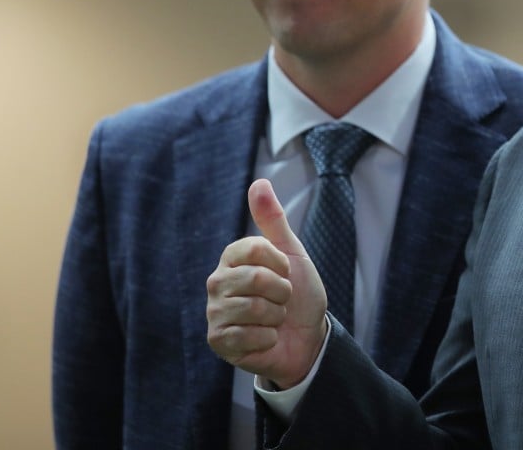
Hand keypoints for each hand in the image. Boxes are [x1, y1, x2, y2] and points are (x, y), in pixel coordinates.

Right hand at [206, 179, 327, 388]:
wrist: (307, 336)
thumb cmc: (298, 293)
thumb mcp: (292, 252)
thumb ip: (273, 219)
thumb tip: (259, 182)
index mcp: (232, 258)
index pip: (255, 248)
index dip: (281, 263)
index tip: (286, 271)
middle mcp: (217, 282)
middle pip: (255, 279)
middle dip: (282, 292)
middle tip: (282, 300)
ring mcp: (215, 312)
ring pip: (253, 308)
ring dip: (276, 316)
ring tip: (274, 318)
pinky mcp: (218, 341)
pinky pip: (248, 335)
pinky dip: (268, 338)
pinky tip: (265, 338)